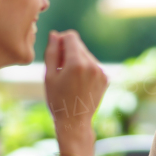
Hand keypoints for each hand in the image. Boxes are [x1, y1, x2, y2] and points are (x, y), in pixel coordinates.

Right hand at [43, 30, 107, 155]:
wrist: (74, 122)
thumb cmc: (57, 100)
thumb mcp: (49, 76)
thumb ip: (52, 52)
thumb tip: (54, 34)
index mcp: (77, 63)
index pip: (71, 36)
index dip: (61, 41)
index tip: (56, 53)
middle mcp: (92, 65)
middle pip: (79, 45)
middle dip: (68, 51)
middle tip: (60, 70)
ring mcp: (101, 71)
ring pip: (86, 55)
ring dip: (77, 60)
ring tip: (69, 78)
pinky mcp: (106, 77)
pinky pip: (93, 64)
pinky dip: (85, 68)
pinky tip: (78, 83)